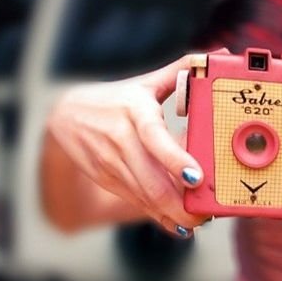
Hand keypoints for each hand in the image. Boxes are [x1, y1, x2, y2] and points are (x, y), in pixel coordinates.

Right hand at [46, 52, 222, 236]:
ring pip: (144, 196)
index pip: (154, 137)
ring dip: (171, 213)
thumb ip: (180, 70)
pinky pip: (136, 202)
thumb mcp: (144, 82)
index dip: (174, 159)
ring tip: (198, 221)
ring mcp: (112, 164)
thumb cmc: (115, 98)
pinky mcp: (109, 179)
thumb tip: (215, 56)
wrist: (66, 117)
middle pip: (150, 180)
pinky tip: (178, 224)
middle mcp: (121, 140)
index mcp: (133, 112)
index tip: (196, 177)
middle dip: (179, 203)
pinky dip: (158, 216)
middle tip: (207, 215)